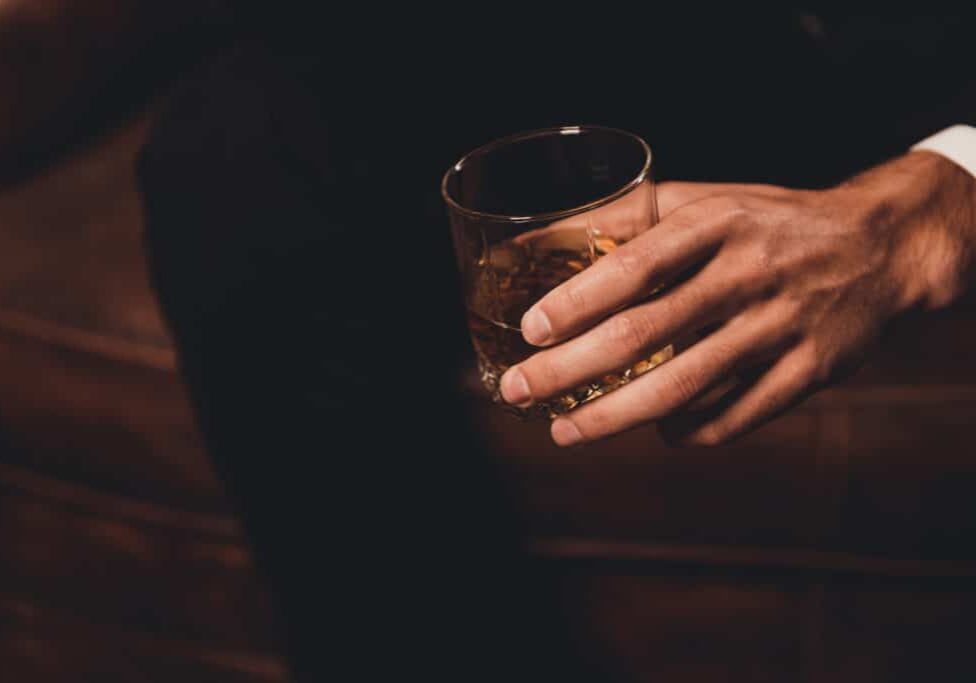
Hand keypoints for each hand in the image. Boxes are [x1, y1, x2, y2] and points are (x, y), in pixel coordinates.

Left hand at [499, 152, 975, 445]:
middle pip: (645, 333)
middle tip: (519, 391)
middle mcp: (747, 274)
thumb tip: (542, 237)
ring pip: (686, 385)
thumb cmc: (768, 223)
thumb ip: (629, 216)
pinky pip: (738, 414)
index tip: (530, 330)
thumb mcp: (706, 200)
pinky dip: (691, 431)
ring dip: (616, 416)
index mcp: (716, 225)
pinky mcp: (810, 370)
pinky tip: (659, 432)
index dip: (577, 301)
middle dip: (571, 370)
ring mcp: (781, 326)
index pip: (634, 266)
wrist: (878, 245)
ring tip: (566, 432)